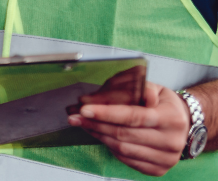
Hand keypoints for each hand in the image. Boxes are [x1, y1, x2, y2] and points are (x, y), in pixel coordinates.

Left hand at [68, 82, 190, 175]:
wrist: (183, 124)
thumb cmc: (163, 103)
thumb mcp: (154, 88)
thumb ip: (137, 88)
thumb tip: (113, 97)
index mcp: (170, 118)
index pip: (133, 116)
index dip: (106, 113)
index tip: (85, 109)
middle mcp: (171, 141)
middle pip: (124, 134)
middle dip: (95, 124)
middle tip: (75, 116)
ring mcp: (166, 159)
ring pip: (122, 148)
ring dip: (98, 135)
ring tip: (84, 124)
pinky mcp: (158, 170)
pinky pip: (126, 160)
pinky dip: (109, 147)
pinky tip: (100, 135)